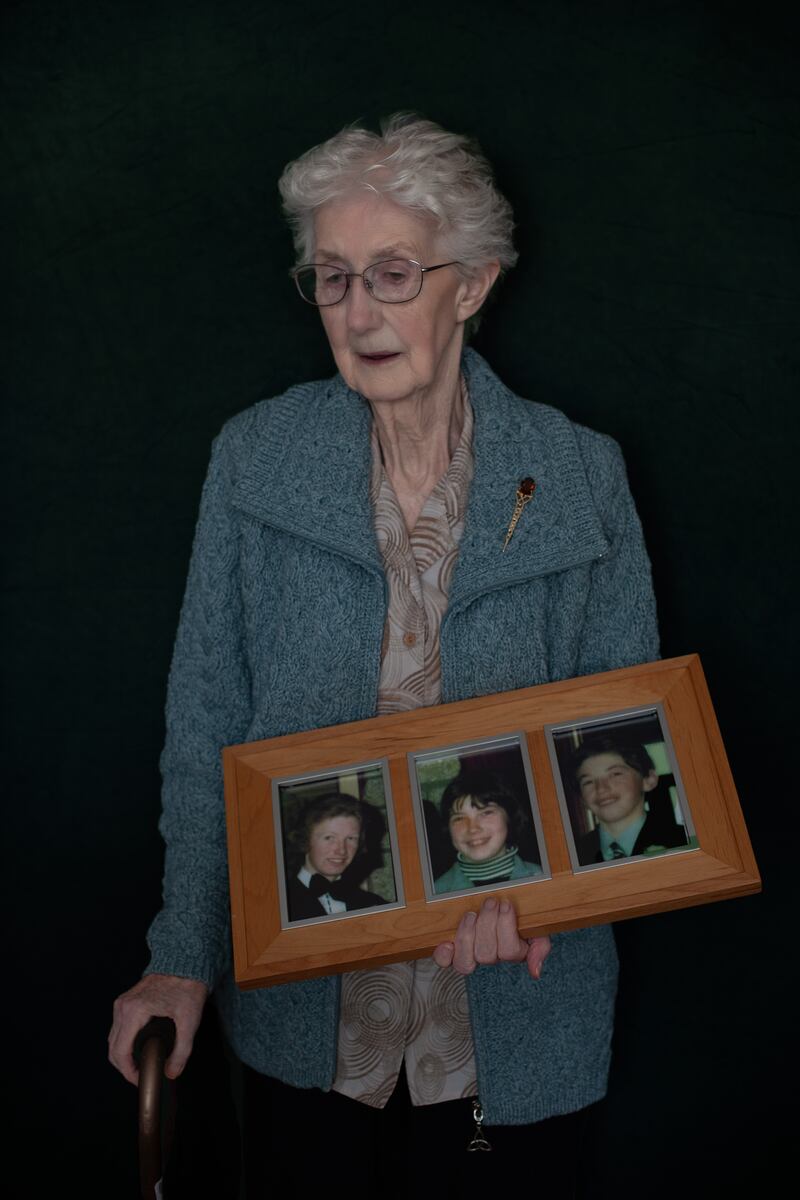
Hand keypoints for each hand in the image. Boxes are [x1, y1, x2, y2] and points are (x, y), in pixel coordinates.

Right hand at [108, 973, 208, 1085]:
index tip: (140, 1080)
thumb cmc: (188, 985)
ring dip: (122, 1055)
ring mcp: (122, 1003)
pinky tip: (137, 1048)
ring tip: (140, 1065)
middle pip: (113, 1048)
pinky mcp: (126, 1001)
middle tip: (141, 1076)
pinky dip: (123, 1042)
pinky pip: (118, 1028)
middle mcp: (123, 1007)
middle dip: (124, 1067)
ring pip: (113, 1038)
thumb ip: (182, 1051)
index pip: (120, 1052)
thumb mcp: (189, 1021)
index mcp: (134, 1012)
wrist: (186, 962)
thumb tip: (172, 1072)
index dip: (128, 1072)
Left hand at [433, 896, 550, 979]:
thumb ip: (539, 947)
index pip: (510, 952)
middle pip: (487, 954)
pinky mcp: (452, 952)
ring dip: (467, 935)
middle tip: (491, 903)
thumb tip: (535, 972)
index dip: (506, 927)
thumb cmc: (515, 917)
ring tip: (471, 914)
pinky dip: (444, 954)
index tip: (506, 904)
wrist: (495, 905)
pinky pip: (445, 962)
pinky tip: (446, 943)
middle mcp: (490, 958)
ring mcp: (470, 956)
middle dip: (488, 923)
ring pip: (466, 961)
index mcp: (511, 953)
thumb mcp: (535, 928)